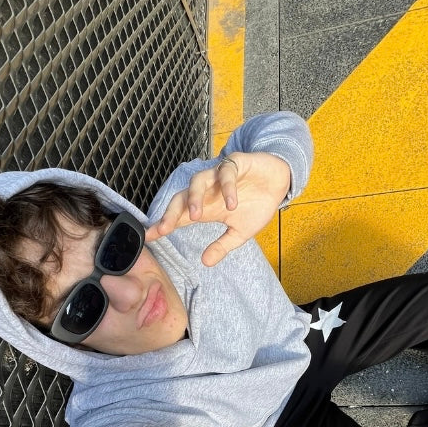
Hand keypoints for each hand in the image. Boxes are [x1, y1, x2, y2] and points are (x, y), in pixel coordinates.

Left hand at [145, 152, 290, 265]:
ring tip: (196, 216)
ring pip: (197, 180)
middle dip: (171, 213)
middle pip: (180, 197)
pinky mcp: (235, 163)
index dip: (163, 224)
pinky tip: (232, 204)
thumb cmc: (256, 204)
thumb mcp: (240, 232)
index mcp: (206, 207)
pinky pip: (226, 173)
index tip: (149, 237)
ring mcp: (219, 176)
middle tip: (165, 229)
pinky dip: (227, 188)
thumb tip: (205, 262)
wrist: (278, 182)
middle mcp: (208, 191)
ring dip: (194, 198)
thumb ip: (222, 246)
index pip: (178, 215)